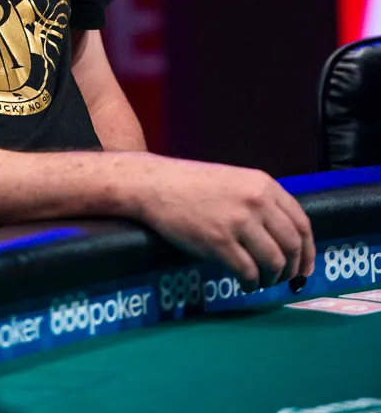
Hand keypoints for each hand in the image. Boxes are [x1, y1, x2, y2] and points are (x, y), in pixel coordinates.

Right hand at [126, 155, 314, 289]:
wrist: (156, 185)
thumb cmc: (193, 185)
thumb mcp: (236, 181)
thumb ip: (261, 202)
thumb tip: (285, 239)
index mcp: (263, 184)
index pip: (302, 223)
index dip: (309, 251)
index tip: (306, 268)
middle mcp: (256, 202)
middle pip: (292, 246)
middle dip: (293, 269)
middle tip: (284, 280)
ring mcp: (239, 222)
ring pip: (274, 263)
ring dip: (272, 279)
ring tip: (262, 281)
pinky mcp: (220, 242)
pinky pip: (249, 273)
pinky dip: (252, 284)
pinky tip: (246, 283)